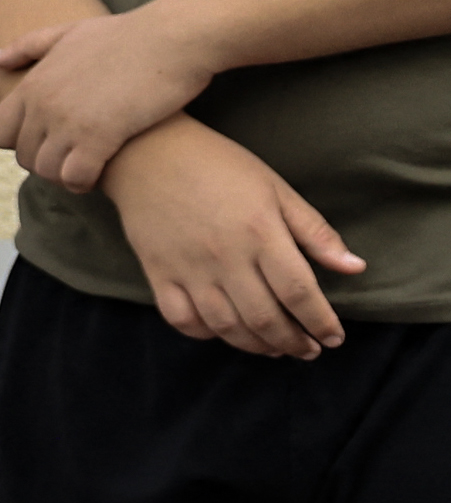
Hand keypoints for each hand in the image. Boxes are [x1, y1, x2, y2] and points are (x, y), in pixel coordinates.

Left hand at [0, 7, 212, 192]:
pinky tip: (100, 173)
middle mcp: (43, 105)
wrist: (175, 37)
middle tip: (73, 157)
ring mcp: (68, 121)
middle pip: (24, 156)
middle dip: (45, 161)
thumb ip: (26, 47)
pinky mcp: (100, 136)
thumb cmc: (128, 35)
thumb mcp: (69, 33)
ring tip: (86, 168)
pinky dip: (84, 181)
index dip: (19, 143)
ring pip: (47, 171)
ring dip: (65, 175)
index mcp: (32, 84)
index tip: (47, 140)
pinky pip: (75, 177)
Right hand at [98, 119, 360, 357]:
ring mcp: (188, 269)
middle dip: (293, 342)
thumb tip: (354, 267)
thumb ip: (315, 231)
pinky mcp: (158, 274)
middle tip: (309, 350)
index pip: (299, 292)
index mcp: (261, 233)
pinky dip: (206, 334)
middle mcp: (225, 258)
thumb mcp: (276, 189)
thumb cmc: (220, 166)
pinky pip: (183, 319)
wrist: (148, 152)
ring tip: (275, 349)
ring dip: (257, 346)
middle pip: (265, 318)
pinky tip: (225, 332)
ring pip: (226, 326)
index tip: (334, 337)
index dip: (320, 321)